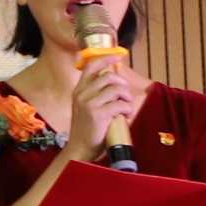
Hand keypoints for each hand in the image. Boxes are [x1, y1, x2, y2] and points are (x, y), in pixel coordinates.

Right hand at [64, 48, 147, 162]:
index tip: (118, 56)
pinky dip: (127, 110)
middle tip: (125, 96)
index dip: (106, 59)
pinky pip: (121, 104)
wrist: (80, 148)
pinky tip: (125, 117)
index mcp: (78, 90)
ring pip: (116, 89)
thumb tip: (115, 85)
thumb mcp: (85, 107)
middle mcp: (81, 93)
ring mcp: (89, 103)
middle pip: (108, 76)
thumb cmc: (87, 129)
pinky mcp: (98, 113)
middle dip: (122, 84)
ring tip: (126, 108)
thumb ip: (95, 95)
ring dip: (127, 98)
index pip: (91, 66)